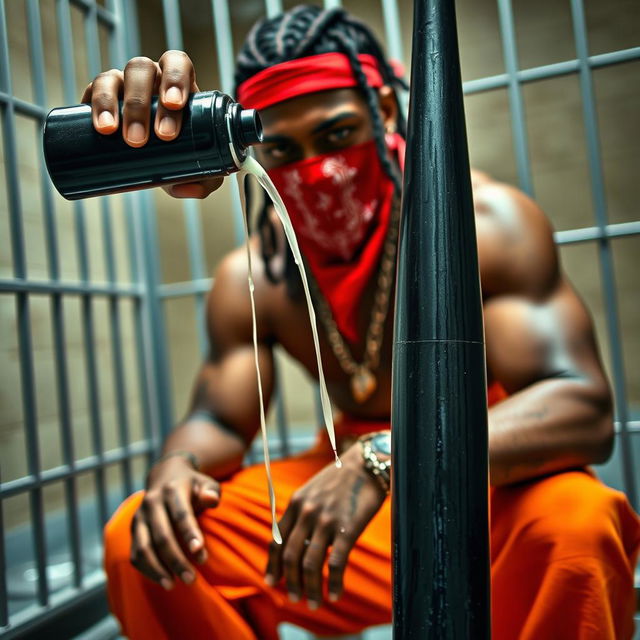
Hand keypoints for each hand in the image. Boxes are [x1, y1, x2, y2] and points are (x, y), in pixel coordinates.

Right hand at [80, 50, 222, 198]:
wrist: (158, 159)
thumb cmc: (184, 154)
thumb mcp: (200, 168)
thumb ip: (203, 180)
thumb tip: (190, 188)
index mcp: (179, 82)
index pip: (177, 64)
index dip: (175, 78)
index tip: (174, 104)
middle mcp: (150, 77)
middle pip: (142, 70)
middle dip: (141, 103)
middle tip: (141, 138)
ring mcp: (123, 84)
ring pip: (112, 78)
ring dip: (111, 103)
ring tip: (112, 133)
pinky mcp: (100, 97)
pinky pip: (92, 90)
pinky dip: (94, 105)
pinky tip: (97, 125)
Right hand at [129, 455, 220, 588]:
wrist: (165, 475)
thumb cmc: (193, 485)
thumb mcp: (206, 482)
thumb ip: (211, 492)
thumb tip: (211, 500)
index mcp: (172, 489)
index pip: (181, 514)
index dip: (190, 534)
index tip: (200, 554)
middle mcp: (152, 502)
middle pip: (162, 536)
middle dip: (176, 560)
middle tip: (191, 579)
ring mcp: (140, 516)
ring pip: (144, 548)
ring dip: (158, 569)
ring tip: (174, 585)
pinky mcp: (133, 529)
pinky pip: (135, 554)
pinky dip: (147, 570)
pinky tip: (163, 580)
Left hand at [265, 444, 386, 608]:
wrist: (367, 464)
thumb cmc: (342, 478)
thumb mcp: (313, 490)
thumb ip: (302, 512)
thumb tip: (296, 541)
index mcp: (296, 503)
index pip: (276, 540)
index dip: (272, 565)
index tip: (271, 581)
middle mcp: (307, 513)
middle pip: (290, 556)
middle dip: (290, 582)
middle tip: (294, 598)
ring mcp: (326, 521)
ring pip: (310, 564)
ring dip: (310, 589)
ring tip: (314, 603)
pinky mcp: (347, 529)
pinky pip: (336, 564)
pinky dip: (335, 584)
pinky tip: (336, 594)